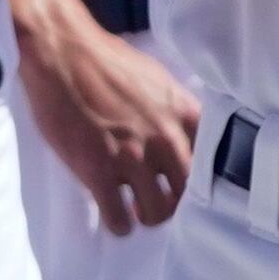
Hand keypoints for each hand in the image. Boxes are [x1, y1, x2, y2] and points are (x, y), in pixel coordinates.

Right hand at [6, 0, 198, 237]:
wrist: (63, 54)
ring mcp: (133, 157)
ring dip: (147, 215)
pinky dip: (119, 225)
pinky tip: (115, 220)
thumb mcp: (157, 81)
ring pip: (157, 210)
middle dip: (176, 200)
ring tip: (136, 211)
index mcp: (184, 112)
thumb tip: (180, 134)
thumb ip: (174, 111)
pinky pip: (119, 218)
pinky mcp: (98, 171)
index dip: (205, 176)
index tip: (194, 184)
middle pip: (190, 191)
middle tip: (160, 200)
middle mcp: (167, 137)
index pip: (215, 157)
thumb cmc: (107, 61)